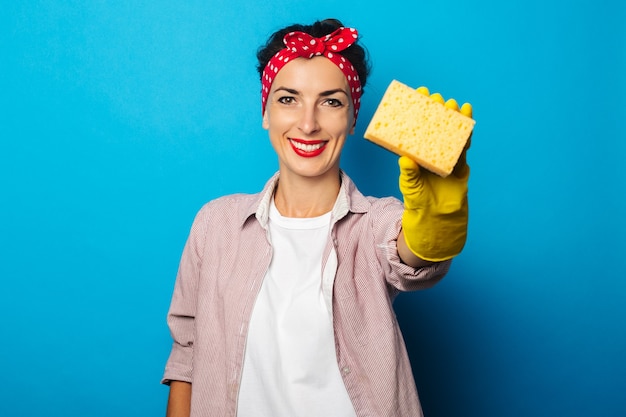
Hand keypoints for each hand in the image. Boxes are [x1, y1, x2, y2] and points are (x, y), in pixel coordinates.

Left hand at [399, 88, 472, 261]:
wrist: (437, 222)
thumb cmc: (419, 204)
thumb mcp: (411, 188)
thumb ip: (410, 174)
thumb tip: (405, 159)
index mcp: (415, 156)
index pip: (414, 130)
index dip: (415, 113)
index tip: (416, 96)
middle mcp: (430, 154)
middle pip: (433, 128)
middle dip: (435, 111)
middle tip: (435, 97)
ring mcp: (445, 158)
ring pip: (450, 134)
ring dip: (452, 119)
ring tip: (453, 104)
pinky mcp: (460, 165)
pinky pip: (463, 147)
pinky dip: (466, 133)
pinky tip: (468, 119)